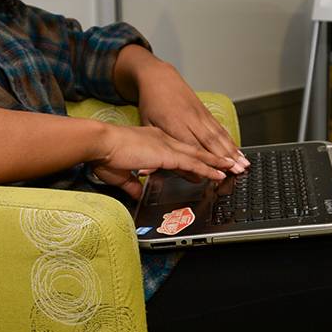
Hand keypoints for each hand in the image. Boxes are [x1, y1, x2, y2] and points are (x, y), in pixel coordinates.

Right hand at [89, 122, 228, 198]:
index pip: (179, 150)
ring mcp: (166, 145)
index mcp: (152, 140)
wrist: (100, 142)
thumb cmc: (104, 154)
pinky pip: (194, 163)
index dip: (194, 158)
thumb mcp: (121, 173)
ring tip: (232, 168)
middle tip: (228, 163)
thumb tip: (138, 192)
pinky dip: (208, 169)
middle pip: (194, 150)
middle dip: (212, 158)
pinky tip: (219, 174)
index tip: (205, 163)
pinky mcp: (167, 154)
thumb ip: (132, 184)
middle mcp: (163, 139)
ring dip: (216, 163)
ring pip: (198, 155)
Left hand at [136, 61, 248, 172]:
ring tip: (243, 163)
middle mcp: (190, 119)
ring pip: (219, 135)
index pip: (191, 147)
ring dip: (232, 150)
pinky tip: (237, 149)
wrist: (159, 77)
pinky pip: (220, 127)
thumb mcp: (147, 126)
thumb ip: (157, 147)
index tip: (213, 175)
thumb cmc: (152, 103)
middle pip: (210, 142)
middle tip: (237, 172)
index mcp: (173, 125)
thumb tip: (156, 170)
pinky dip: (230, 139)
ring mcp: (200, 114)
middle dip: (225, 159)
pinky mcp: (205, 111)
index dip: (204, 162)